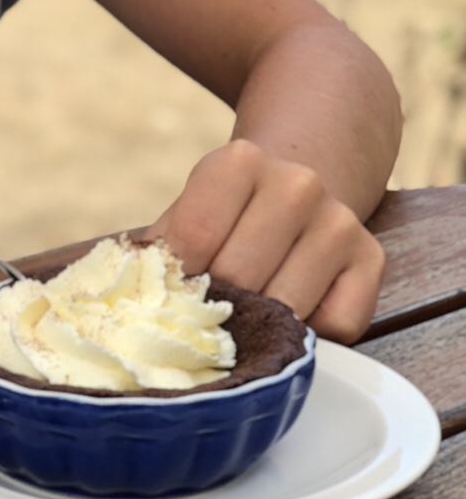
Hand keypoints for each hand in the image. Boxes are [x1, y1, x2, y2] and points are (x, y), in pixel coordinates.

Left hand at [142, 139, 384, 342]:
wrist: (296, 185)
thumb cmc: (226, 213)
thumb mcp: (187, 211)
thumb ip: (159, 252)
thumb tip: (127, 301)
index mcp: (241, 162)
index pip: (195, 238)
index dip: (175, 281)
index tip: (166, 298)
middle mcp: (298, 184)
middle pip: (240, 276)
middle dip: (216, 307)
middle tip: (204, 319)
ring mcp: (339, 221)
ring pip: (289, 307)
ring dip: (261, 328)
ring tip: (243, 321)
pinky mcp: (372, 259)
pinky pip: (336, 325)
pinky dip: (310, 336)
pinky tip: (291, 315)